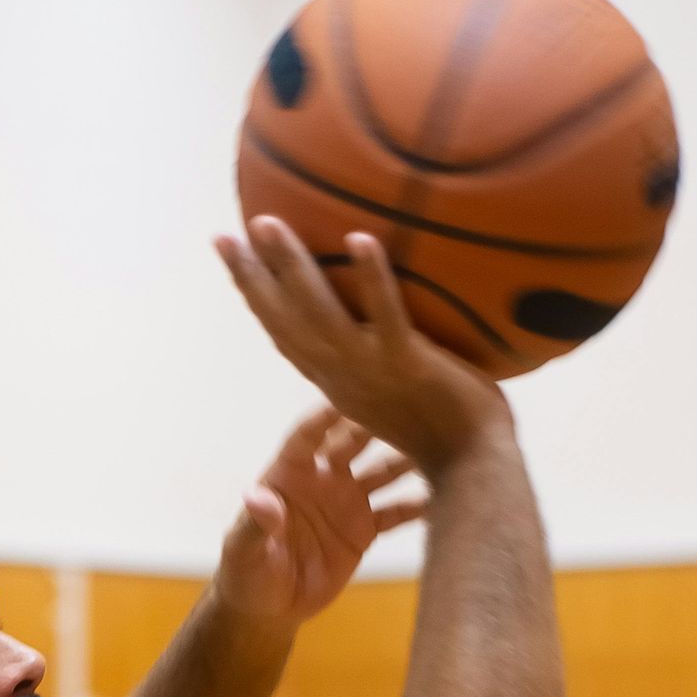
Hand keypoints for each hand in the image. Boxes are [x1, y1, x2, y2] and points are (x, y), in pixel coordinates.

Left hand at [213, 405, 427, 641]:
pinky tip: (448, 496)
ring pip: (385, 471)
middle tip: (411, 404)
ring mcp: (348, 501)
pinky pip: (397, 512)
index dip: (327, 414)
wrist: (269, 609)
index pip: (309, 434)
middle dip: (379, 422)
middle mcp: (323, 478)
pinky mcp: (365, 529)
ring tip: (442, 442)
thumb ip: (256, 523)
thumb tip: (257, 497)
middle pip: (354, 442)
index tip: (352, 391)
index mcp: (289, 473)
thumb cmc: (246, 573)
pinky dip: (420, 505)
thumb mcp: (244, 551)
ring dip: (409, 458)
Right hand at [216, 217, 512, 480]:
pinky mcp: (406, 363)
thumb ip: (381, 363)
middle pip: (284, 323)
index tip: (237, 265)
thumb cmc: (448, 435)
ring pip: (318, 313)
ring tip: (266, 225)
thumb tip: (387, 322)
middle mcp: (340, 377)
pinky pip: (385, 315)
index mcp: (336, 384)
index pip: (285, 336)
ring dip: (290, 267)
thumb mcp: (397, 395)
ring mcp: (369, 370)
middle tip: (224, 238)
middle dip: (250, 279)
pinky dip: (371, 278)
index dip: (257, 302)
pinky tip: (359, 238)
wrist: (472, 471)